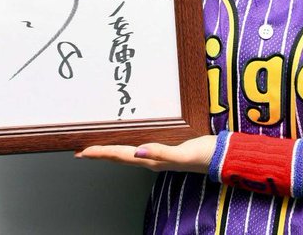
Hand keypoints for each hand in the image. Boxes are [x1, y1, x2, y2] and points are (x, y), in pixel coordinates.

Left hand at [75, 135, 216, 173]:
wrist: (220, 156)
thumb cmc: (203, 155)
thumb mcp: (183, 154)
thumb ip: (161, 153)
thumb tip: (138, 152)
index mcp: (152, 160)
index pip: (120, 156)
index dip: (101, 153)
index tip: (84, 151)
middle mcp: (151, 159)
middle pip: (119, 157)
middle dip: (100, 154)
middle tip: (82, 151)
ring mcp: (157, 156)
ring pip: (127, 154)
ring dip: (110, 151)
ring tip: (97, 148)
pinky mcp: (164, 149)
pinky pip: (138, 148)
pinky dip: (126, 146)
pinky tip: (126, 142)